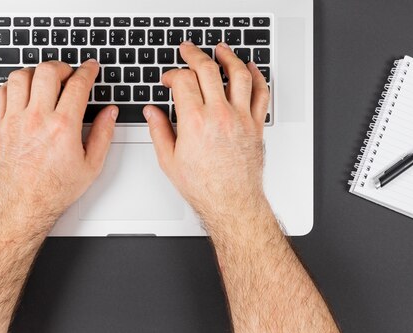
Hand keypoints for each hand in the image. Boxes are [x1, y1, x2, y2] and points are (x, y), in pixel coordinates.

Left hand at [0, 60, 116, 222]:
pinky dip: (14, 86)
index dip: (87, 70)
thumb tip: (110, 113)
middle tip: (68, 73)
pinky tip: (24, 93)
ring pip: (20, 76)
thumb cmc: (56, 188)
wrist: (26, 202)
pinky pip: (2, 92)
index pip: (77, 85)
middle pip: (47, 72)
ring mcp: (15, 120)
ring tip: (44, 81)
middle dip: (61, 66)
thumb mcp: (92, 164)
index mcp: (63, 127)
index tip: (90, 67)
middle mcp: (37, 119)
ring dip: (35, 73)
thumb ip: (104, 134)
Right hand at [144, 42, 270, 228]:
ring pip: (238, 74)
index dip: (172, 73)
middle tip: (188, 50)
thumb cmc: (203, 187)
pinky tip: (250, 68)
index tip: (169, 79)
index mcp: (194, 121)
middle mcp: (219, 115)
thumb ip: (158, 130)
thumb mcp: (169, 160)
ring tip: (220, 49)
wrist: (231, 202)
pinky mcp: (256, 124)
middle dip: (194, 54)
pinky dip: (257, 76)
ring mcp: (241, 118)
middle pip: (208, 69)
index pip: (182, 80)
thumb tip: (151, 112)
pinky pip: (261, 93)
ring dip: (228, 57)